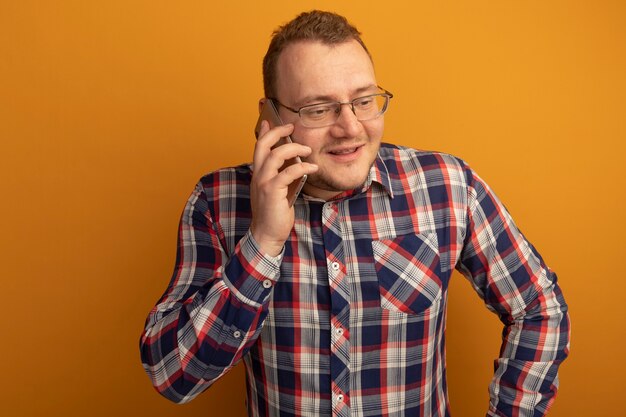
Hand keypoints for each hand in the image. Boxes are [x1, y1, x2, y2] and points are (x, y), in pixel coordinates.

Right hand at [250, 121, 317, 255]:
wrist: (267, 234)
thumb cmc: (274, 213)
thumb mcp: (277, 190)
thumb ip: (281, 176)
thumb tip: (294, 163)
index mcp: (258, 174)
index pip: (258, 147)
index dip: (265, 132)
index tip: (270, 120)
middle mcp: (258, 175)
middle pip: (263, 145)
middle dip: (277, 132)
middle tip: (291, 127)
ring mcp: (263, 183)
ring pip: (275, 156)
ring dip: (293, 148)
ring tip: (308, 149)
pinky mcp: (272, 192)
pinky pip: (288, 173)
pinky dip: (302, 167)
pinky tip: (312, 167)